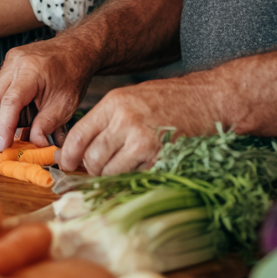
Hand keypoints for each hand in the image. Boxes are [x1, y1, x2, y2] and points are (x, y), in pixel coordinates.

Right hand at [0, 36, 95, 152]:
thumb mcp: (65, 104)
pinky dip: (0, 110)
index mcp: (31, 70)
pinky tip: (8, 124)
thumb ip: (47, 125)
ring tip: (2, 139)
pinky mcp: (8, 66)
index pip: (10, 101)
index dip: (3, 127)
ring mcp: (9, 62)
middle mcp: (15, 63)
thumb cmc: (73, 74)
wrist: (75, 49)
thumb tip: (33, 144)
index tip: (1, 147)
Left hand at [58, 78, 218, 174]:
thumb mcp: (131, 99)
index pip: (79, 135)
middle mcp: (124, 121)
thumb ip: (107, 120)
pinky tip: (142, 167)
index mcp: (114, 103)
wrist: (209, 99)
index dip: (69, 155)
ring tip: (126, 166)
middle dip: (93, 169)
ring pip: (110, 172)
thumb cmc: (170, 100)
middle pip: (92, 159)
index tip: (68, 164)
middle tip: (101, 168)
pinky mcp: (160, 158)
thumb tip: (83, 147)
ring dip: (113, 176)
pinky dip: (134, 178)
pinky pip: (134, 178)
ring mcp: (142, 141)